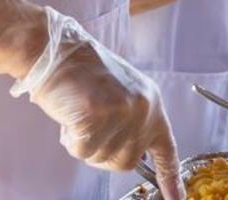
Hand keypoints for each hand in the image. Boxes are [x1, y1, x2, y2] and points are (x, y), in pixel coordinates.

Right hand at [9, 8, 181, 197]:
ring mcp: (123, 112)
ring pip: (101, 159)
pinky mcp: (99, 116)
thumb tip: (132, 154)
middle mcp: (144, 109)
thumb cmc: (81, 74)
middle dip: (103, 152)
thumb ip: (130, 122)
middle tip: (90, 124)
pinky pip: (81, 150)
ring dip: (84, 144)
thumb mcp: (119, 95)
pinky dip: (70, 138)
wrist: (57, 50)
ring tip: (80, 113)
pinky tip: (70, 113)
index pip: (165, 149)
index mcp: (152, 103)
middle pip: (126, 163)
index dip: (170, 178)